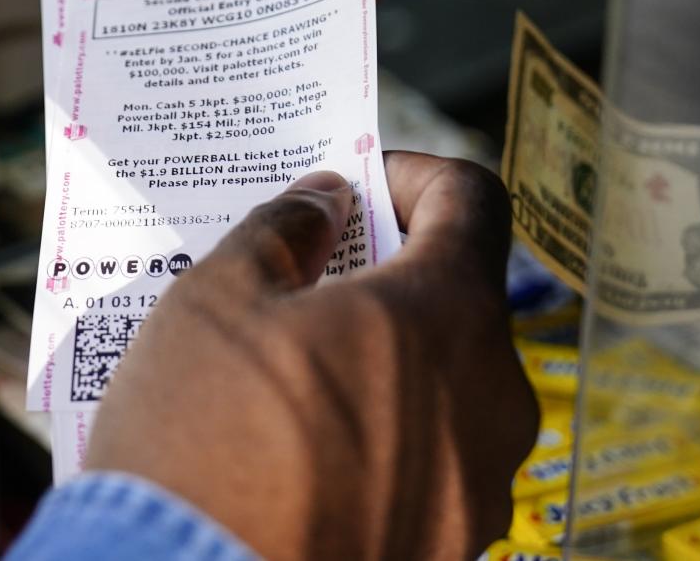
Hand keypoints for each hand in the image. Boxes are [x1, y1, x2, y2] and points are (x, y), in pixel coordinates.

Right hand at [86, 154, 538, 558]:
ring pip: (443, 391)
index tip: (358, 187)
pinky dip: (380, 441)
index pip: (473, 200)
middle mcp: (494, 402)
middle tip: (305, 282)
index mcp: (451, 316)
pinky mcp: (452, 552)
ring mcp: (481, 489)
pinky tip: (302, 451)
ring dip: (381, 364)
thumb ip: (283, 231)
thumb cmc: (206, 450)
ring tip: (289, 374)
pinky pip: (429, 469)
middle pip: (457, 300)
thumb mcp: (216, 302)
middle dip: (384, 279)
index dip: (414, 176)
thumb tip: (319, 206)